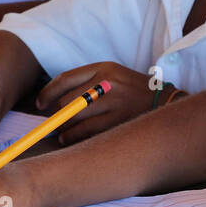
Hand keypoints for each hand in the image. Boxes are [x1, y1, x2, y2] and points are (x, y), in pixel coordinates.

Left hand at [35, 60, 177, 144]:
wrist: (166, 103)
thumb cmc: (135, 92)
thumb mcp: (114, 76)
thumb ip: (89, 83)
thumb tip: (55, 101)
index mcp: (104, 68)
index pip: (65, 78)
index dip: (47, 92)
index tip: (39, 103)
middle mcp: (107, 82)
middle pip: (67, 99)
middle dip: (56, 113)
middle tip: (53, 121)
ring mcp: (113, 102)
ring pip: (74, 116)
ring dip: (62, 127)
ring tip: (60, 132)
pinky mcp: (117, 120)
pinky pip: (85, 130)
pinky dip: (72, 136)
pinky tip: (68, 139)